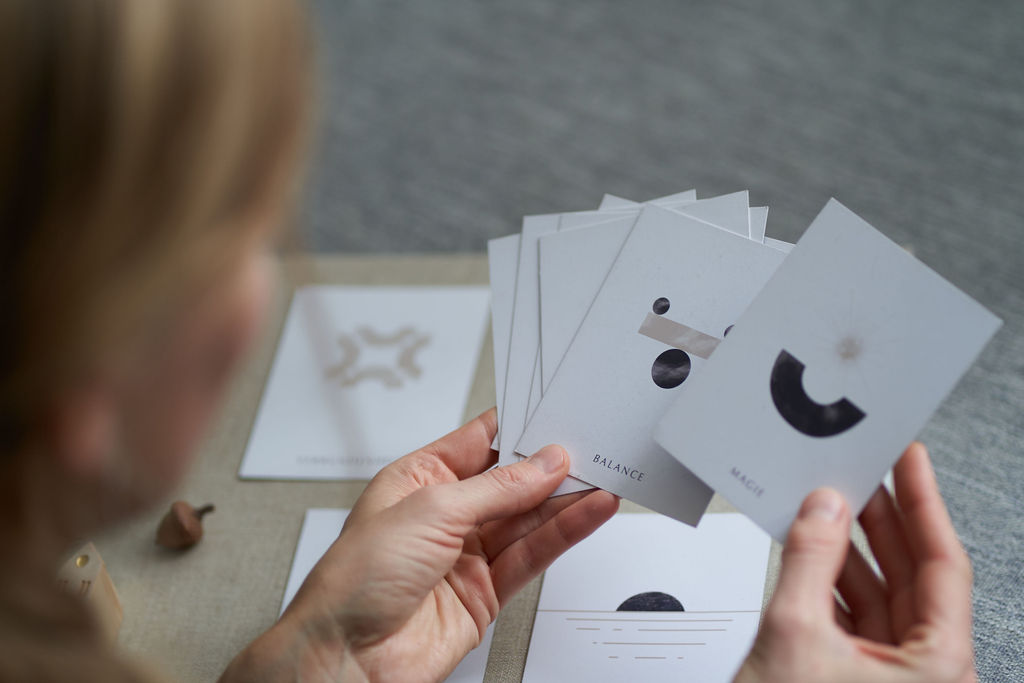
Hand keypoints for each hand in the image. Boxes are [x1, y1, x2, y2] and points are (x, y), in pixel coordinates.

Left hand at [223, 409, 618, 681]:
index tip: (555, 413)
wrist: (347, 658)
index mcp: (418, 479)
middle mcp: (444, 514)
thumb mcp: (430, 511)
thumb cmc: (353, 581)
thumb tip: (542, 464)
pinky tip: (587, 514)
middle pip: (510, 482)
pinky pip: (532, 555)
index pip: (478, 442)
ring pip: (527, 519)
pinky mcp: (486, 591)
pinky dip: (564, 534)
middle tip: (591, 447)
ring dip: (566, 500)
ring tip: (602, 477)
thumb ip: (496, 489)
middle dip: (549, 466)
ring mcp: (466, 554)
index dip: (517, 428)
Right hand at [734, 443, 975, 682]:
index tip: (911, 458)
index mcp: (938, 669)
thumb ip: (809, 560)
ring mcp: (890, 678)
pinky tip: (812, 546)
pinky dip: (830, 578)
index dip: (923, 502)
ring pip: (879, 593)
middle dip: (885, 518)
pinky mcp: (854, 677)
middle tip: (868, 466)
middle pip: (912, 575)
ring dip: (852, 547)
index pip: (942, 564)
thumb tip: (822, 509)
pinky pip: (852, 613)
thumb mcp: (794, 634)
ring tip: (832, 498)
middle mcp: (925, 674)